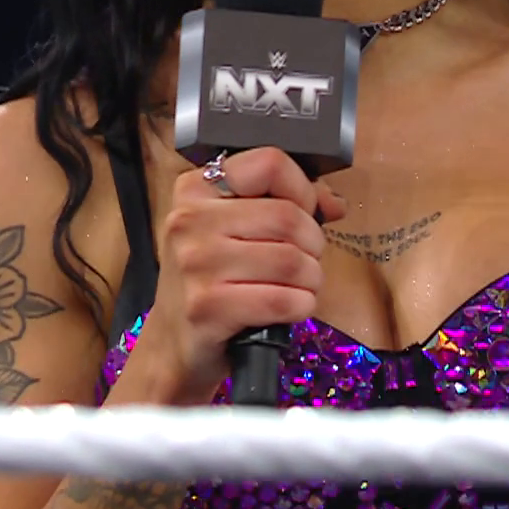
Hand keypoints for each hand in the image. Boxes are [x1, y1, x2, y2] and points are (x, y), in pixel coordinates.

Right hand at [139, 148, 346, 399]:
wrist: (174, 344)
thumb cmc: (212, 281)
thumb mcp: (235, 231)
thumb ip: (285, 204)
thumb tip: (334, 204)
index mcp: (196, 189)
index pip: (269, 164)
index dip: (302, 189)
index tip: (303, 213)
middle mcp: (189, 220)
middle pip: (288, 216)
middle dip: (314, 244)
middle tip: (306, 262)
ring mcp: (195, 264)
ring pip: (292, 259)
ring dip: (311, 279)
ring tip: (298, 287)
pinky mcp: (206, 307)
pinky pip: (282, 299)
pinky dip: (301, 305)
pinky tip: (291, 308)